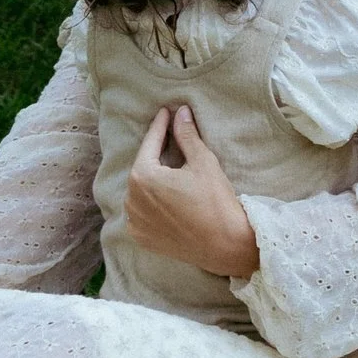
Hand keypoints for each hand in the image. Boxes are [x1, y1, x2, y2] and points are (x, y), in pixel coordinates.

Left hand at [122, 105, 260, 279]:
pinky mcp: (141, 237)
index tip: (165, 112)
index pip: (150, 143)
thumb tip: (181, 112)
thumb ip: (186, 135)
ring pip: (140, 189)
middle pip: (143, 167)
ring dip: (151, 177)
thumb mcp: (203, 162)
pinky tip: (163, 195)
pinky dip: (149, 201)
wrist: (225, 246)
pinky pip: (140, 211)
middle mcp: (132, 199)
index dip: (160, 125)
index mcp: (143, 177)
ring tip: (167, 167)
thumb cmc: (215, 201)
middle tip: (169, 136)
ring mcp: (135, 221)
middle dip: (156, 152)